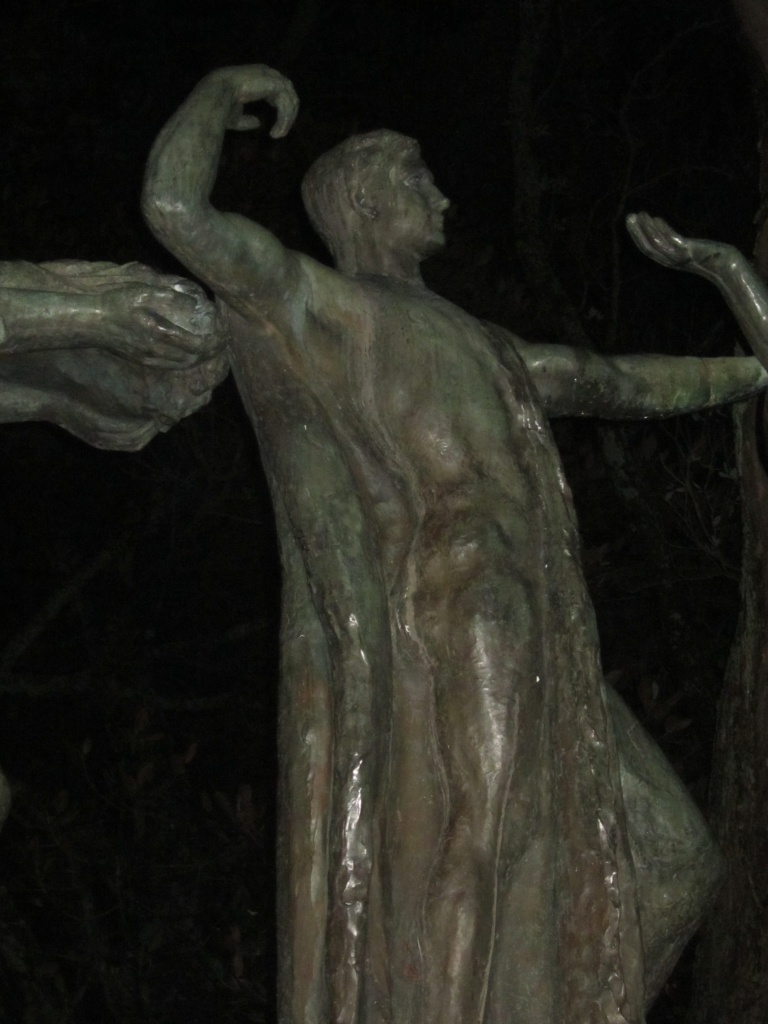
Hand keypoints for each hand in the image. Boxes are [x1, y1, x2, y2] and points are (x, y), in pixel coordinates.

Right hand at [98, 279, 223, 368]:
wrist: (91, 323)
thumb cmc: (116, 304)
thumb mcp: (143, 292)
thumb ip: (171, 296)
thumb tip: (196, 303)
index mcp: (162, 334)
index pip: (199, 345)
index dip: (216, 342)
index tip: (225, 335)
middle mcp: (159, 351)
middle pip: (194, 359)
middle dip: (211, 352)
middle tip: (222, 341)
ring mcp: (150, 358)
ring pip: (183, 365)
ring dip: (199, 359)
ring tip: (209, 348)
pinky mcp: (143, 360)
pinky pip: (171, 365)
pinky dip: (185, 361)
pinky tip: (187, 353)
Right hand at [208, 65, 298, 137]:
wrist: (216, 97)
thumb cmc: (222, 105)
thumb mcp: (236, 116)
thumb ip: (247, 119)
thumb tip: (258, 123)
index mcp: (258, 78)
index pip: (279, 91)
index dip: (282, 110)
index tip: (278, 129)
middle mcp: (266, 74)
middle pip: (288, 94)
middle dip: (288, 115)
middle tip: (281, 133)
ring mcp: (271, 76)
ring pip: (290, 98)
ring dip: (287, 119)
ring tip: (279, 134)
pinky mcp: (274, 83)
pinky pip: (286, 102)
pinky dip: (284, 118)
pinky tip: (277, 130)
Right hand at [626, 212, 738, 277]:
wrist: (724, 264)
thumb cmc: (708, 256)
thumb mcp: (688, 250)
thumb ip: (676, 244)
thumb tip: (666, 231)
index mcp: (668, 260)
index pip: (647, 249)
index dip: (637, 236)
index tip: (631, 222)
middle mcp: (670, 260)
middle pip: (647, 247)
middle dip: (637, 232)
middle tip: (629, 217)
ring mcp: (678, 257)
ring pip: (656, 244)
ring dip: (646, 229)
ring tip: (640, 214)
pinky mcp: (688, 251)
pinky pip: (671, 240)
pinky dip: (661, 230)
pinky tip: (656, 218)